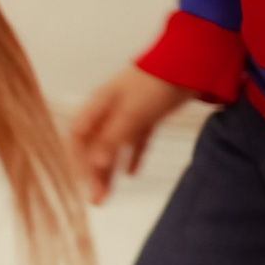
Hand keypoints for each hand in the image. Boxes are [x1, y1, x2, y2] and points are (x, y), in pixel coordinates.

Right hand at [67, 66, 190, 203]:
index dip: (76, 159)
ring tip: (107, 195)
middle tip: (96, 200)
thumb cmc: (152, 86)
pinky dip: (133, 156)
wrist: (187, 64)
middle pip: (95, 146)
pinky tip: (132, 173)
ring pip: (113, 147)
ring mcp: (127, 114)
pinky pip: (135, 141)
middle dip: (93, 173)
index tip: (80, 182)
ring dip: (109, 171)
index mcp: (97, 106)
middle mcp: (108, 111)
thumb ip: (112, 139)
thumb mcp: (130, 114)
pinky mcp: (146, 116)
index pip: (78, 136)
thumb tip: (95, 166)